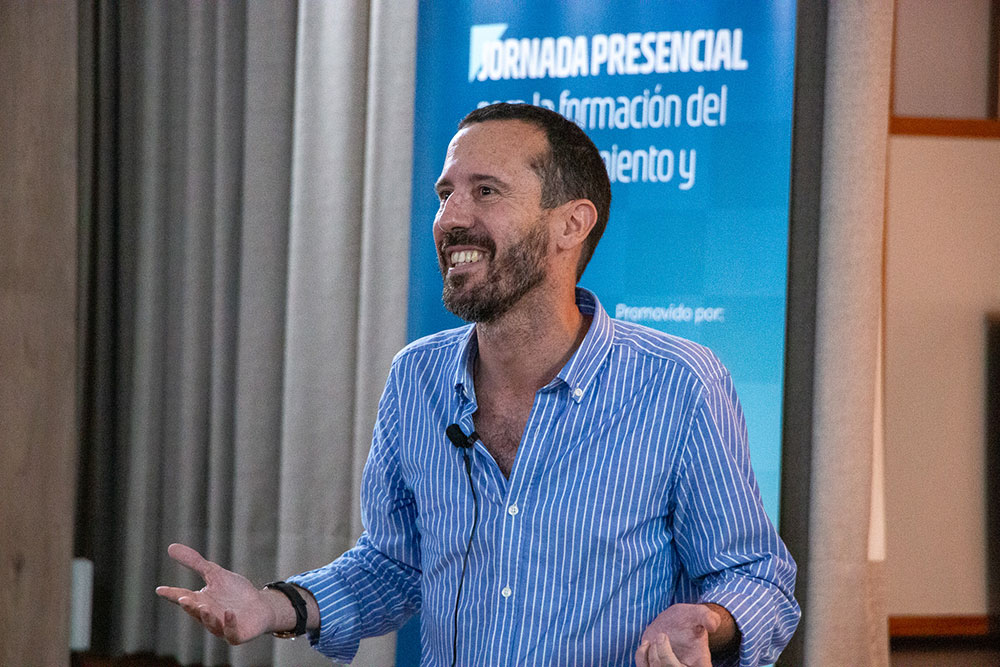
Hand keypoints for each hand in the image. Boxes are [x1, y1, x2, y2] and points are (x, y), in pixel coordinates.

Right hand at [155, 543, 279, 644]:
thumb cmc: (235, 592)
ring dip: (206, 617)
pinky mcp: (237, 634)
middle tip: (182, 598)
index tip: (160, 589)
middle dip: (190, 607)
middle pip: (196, 612)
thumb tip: (170, 547)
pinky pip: (232, 633)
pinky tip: (229, 613)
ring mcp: (222, 627)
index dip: (172, 594)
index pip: (183, 597)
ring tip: (203, 606)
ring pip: (211, 625)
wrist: (261, 607)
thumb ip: (195, 562)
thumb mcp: (215, 573)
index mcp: (201, 601)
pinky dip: (229, 624)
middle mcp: (208, 616)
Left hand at [634, 603, 722, 666]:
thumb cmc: (689, 618)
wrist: (673, 622)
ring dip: (652, 657)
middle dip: (664, 655)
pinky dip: (641, 656)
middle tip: (662, 636)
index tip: (683, 661)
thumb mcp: (699, 614)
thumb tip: (713, 625)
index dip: (691, 666)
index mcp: (701, 664)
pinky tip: (647, 644)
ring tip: (656, 640)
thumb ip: (708, 617)